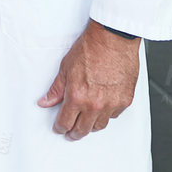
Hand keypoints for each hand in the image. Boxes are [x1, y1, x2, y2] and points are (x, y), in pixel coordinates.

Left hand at [39, 19, 139, 138]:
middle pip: (83, 129)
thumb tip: (45, 102)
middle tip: (71, 132)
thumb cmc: (91, 48)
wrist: (113, 38)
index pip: (65, 122)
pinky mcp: (125, 100)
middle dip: (74, 133)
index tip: (59, 127)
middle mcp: (95, 104)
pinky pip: (114, 115)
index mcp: (77, 96)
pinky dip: (107, 114)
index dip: (60, 127)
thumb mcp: (66, 67)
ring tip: (85, 122)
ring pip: (99, 125)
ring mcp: (111, 104)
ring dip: (91, 126)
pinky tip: (102, 109)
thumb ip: (56, 89)